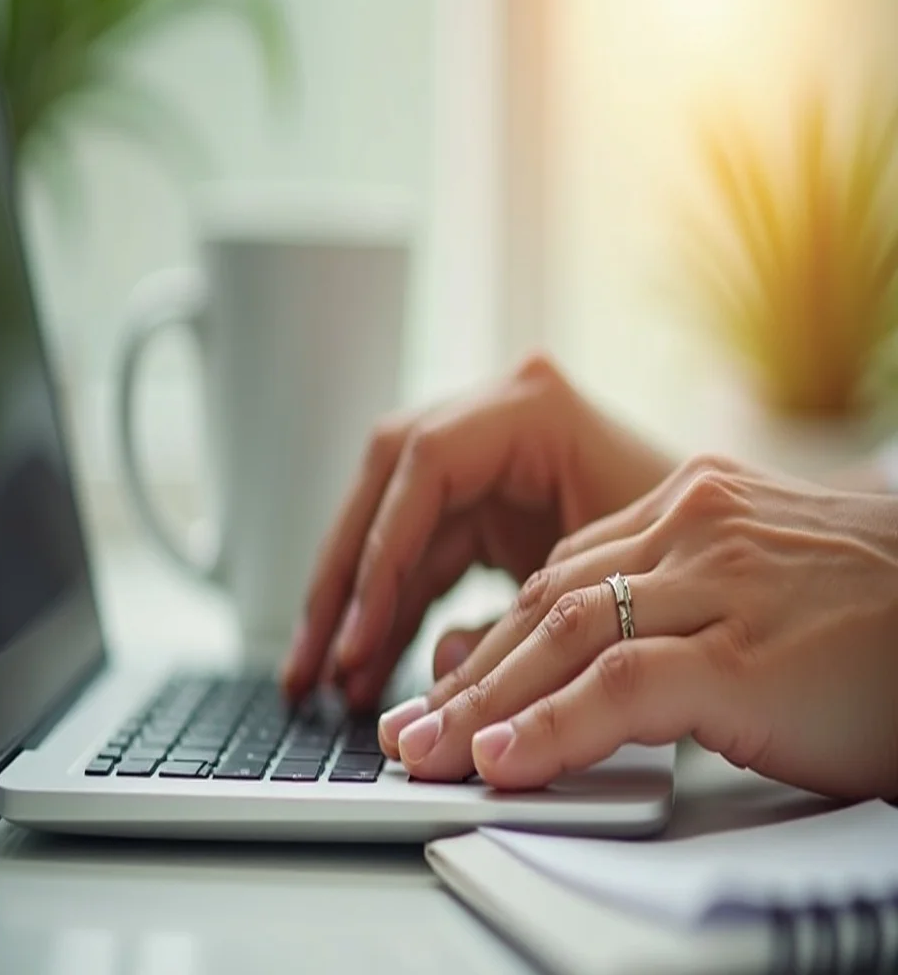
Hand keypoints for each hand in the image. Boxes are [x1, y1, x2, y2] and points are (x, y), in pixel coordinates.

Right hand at [280, 355, 673, 707]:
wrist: (750, 564)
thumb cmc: (700, 552)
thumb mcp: (605, 578)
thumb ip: (515, 624)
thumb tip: (435, 676)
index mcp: (532, 408)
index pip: (423, 464)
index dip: (381, 550)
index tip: (360, 633)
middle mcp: (498, 420)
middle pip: (385, 488)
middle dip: (344, 580)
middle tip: (311, 661)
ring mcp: (487, 460)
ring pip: (390, 523)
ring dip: (354, 601)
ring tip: (325, 677)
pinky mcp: (486, 503)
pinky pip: (420, 553)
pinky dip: (394, 609)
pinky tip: (370, 660)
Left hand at [379, 455, 897, 799]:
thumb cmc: (875, 614)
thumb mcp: (754, 583)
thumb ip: (668, 601)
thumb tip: (580, 659)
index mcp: (689, 505)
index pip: (560, 573)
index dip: (494, 637)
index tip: (448, 685)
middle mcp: (693, 528)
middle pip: (544, 603)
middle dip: (468, 674)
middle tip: (408, 726)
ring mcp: (719, 583)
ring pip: (562, 636)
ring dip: (484, 702)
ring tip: (425, 750)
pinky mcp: (747, 652)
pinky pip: (621, 685)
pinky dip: (551, 725)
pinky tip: (502, 756)